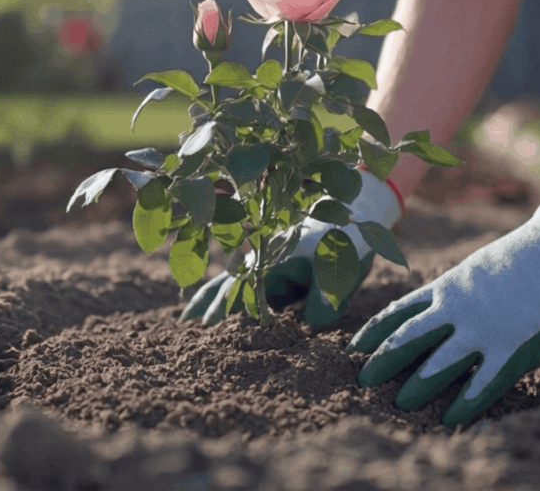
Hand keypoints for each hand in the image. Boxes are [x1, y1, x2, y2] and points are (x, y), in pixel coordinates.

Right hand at [180, 170, 402, 325]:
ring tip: (186, 318)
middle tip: (189, 328)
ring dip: (209, 298)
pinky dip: (220, 289)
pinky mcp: (268, 258)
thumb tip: (309, 324)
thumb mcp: (341, 273)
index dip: (229, 310)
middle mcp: (264, 258)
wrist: (353, 211)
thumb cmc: (347, 244)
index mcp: (278, 262)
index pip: (249, 292)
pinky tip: (207, 299)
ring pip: (229, 281)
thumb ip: (325, 301)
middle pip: (231, 285)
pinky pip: (238, 277)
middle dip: (211, 305)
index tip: (209, 327)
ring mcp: (263, 257)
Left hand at [347, 173, 539, 426]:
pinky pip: (483, 381)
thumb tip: (442, 308)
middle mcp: (455, 309)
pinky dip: (466, 402)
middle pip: (407, 338)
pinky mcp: (511, 346)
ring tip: (400, 404)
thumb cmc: (524, 255)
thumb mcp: (476, 269)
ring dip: (417, 386)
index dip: (374, 330)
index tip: (354, 346)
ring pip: (437, 363)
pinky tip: (451, 419)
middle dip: (383, 361)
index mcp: (447, 288)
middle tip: (363, 381)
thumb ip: (457, 292)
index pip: (399, 311)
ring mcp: (481, 329)